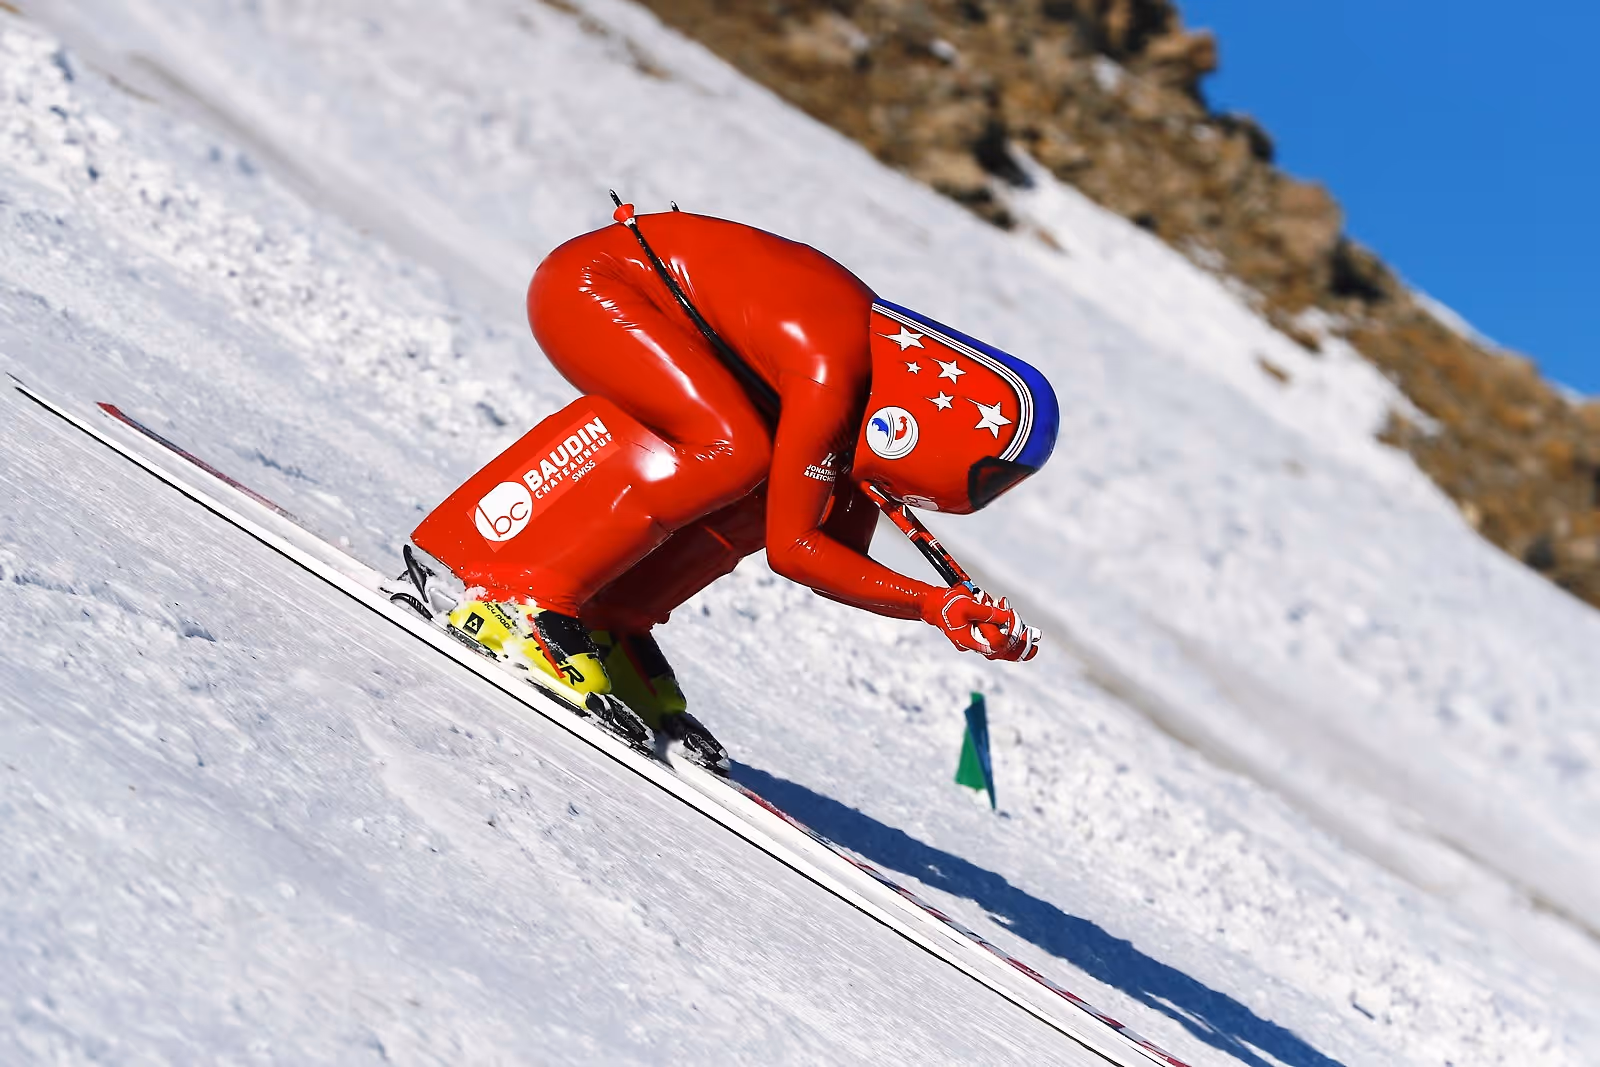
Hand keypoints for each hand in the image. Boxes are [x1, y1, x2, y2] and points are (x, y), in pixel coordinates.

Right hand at [922, 586, 1041, 661]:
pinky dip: (1004, 634)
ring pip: (998, 648)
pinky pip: (993, 640)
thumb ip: (988, 613)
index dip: (1012, 637)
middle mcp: (974, 644)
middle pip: (1000, 653)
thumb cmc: (948, 605)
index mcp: (971, 640)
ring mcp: (974, 641)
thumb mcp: (969, 606)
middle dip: (1019, 648)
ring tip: (1029, 638)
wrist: (932, 605)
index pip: (997, 645)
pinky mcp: (975, 635)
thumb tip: (1007, 618)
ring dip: (1013, 642)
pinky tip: (1013, 627)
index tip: (1023, 629)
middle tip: (1034, 646)